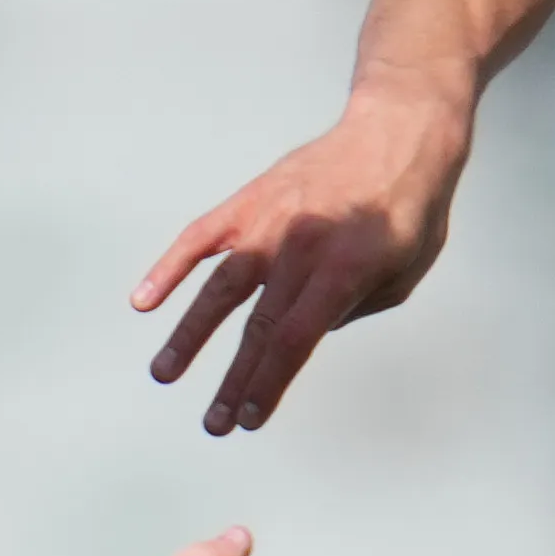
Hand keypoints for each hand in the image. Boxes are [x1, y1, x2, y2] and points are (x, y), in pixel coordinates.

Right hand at [134, 86, 464, 435]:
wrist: (398, 130)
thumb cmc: (411, 208)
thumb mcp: (406, 271)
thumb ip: (352, 308)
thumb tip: (302, 333)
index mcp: (344, 268)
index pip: (296, 339)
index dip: (269, 383)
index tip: (250, 420)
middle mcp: (301, 245)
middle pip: (257, 326)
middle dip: (234, 381)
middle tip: (214, 425)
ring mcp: (269, 220)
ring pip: (220, 287)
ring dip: (190, 335)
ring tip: (164, 374)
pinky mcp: (251, 201)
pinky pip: (201, 236)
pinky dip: (170, 268)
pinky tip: (143, 301)